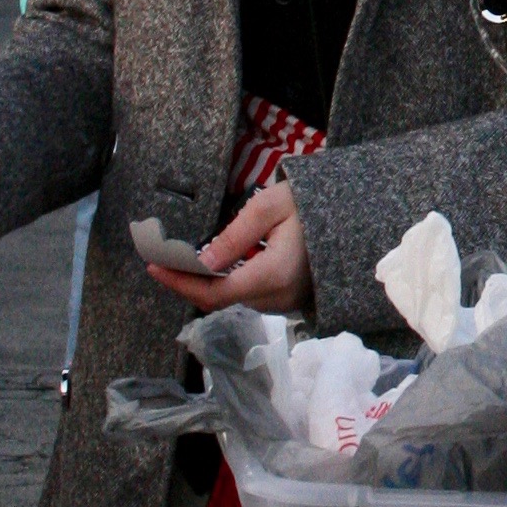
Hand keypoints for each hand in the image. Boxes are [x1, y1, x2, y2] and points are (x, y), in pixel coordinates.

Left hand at [145, 178, 311, 313]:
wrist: (351, 215)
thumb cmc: (312, 204)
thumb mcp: (269, 207)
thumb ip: (233, 237)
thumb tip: (201, 263)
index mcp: (273, 274)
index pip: (215, 291)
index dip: (181, 283)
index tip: (154, 266)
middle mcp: (278, 297)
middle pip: (220, 300)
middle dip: (188, 283)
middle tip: (162, 261)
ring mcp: (285, 302)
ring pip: (233, 300)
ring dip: (205, 284)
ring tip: (182, 263)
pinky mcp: (288, 300)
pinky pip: (249, 296)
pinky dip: (226, 284)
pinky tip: (214, 267)